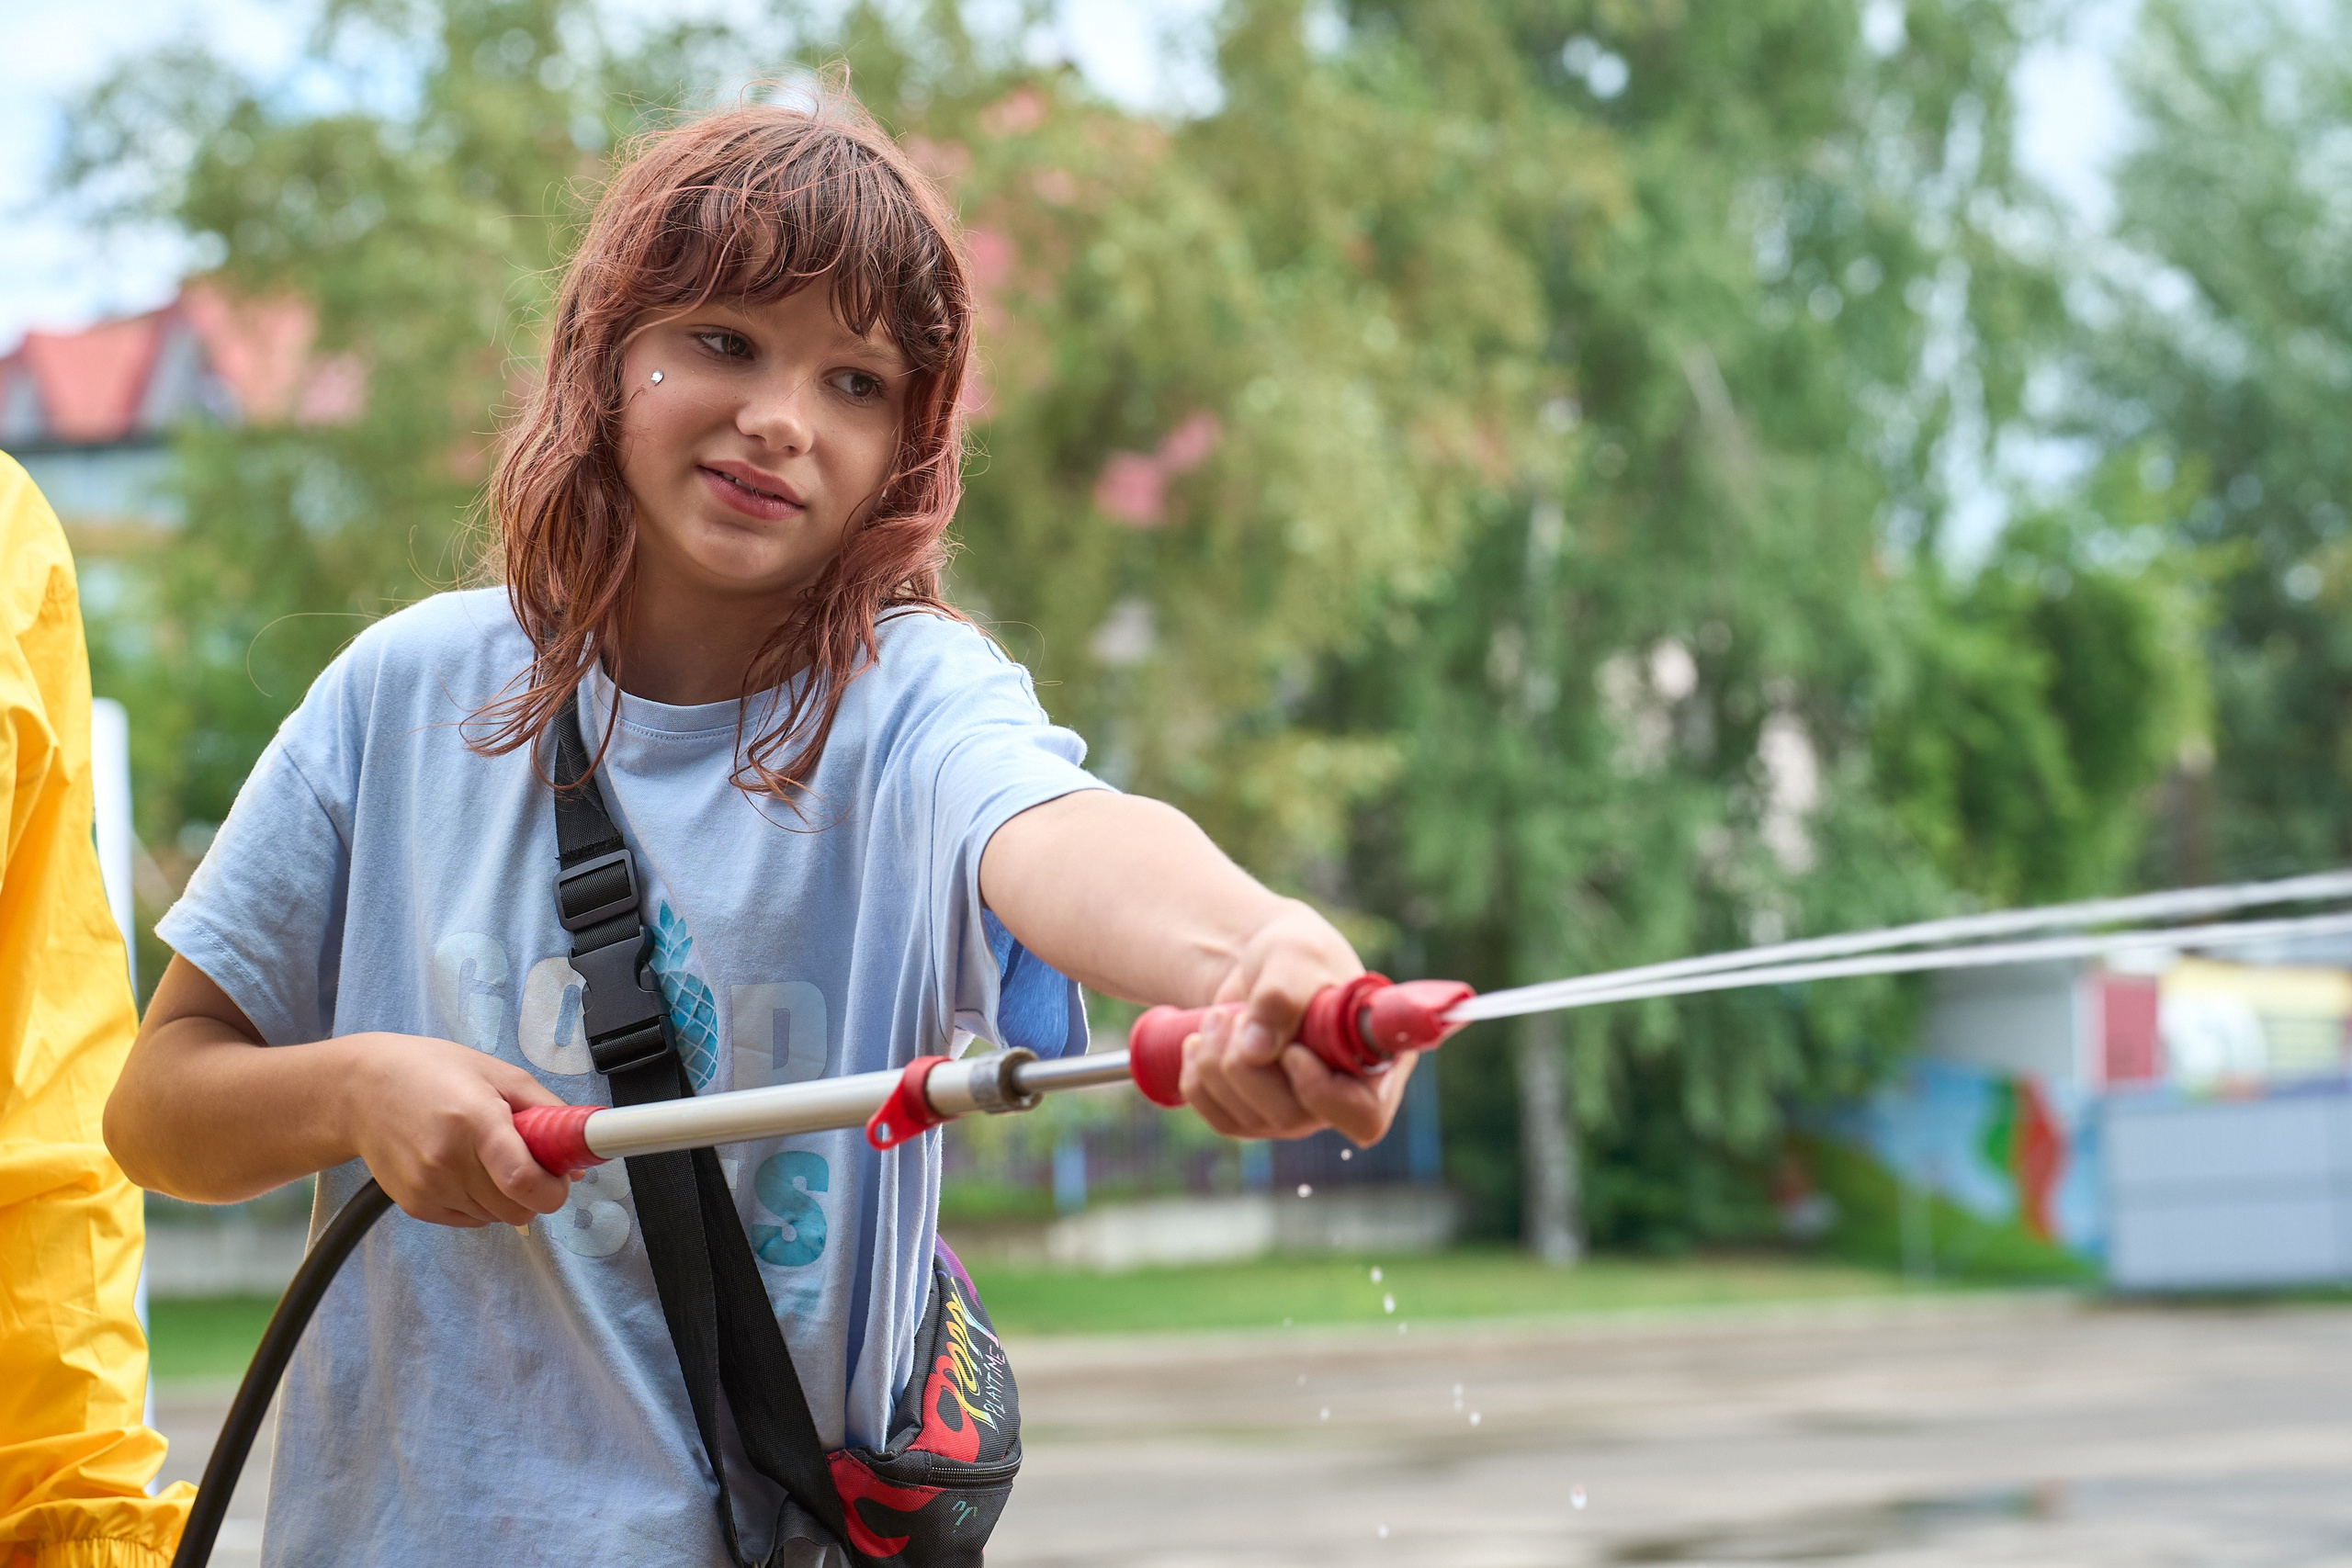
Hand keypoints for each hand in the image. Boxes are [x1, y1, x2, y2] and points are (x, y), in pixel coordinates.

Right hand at [338, 1034, 573, 1226]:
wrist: (360, 1090)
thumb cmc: (434, 1072)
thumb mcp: (499, 1074)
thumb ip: (547, 1112)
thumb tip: (577, 1159)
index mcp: (475, 1120)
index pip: (523, 1180)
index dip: (553, 1190)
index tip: (561, 1179)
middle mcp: (448, 1160)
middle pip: (516, 1209)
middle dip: (535, 1193)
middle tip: (529, 1163)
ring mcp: (428, 1187)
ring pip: (497, 1218)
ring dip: (506, 1198)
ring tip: (488, 1158)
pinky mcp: (415, 1205)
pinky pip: (470, 1220)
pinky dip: (480, 1203)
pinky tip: (465, 1170)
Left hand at [1179, 899, 1413, 1145]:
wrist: (1261, 965)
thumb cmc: (1295, 955)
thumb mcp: (1293, 955)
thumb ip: (1282, 993)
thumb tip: (1256, 1051)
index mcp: (1375, 1063)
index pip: (1363, 1115)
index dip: (1320, 1091)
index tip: (1290, 1050)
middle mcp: (1341, 1099)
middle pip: (1290, 1116)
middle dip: (1247, 1064)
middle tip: (1234, 1014)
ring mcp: (1297, 1114)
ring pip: (1247, 1120)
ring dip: (1217, 1062)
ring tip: (1219, 1015)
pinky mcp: (1256, 1117)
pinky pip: (1218, 1119)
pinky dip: (1197, 1080)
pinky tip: (1199, 1043)